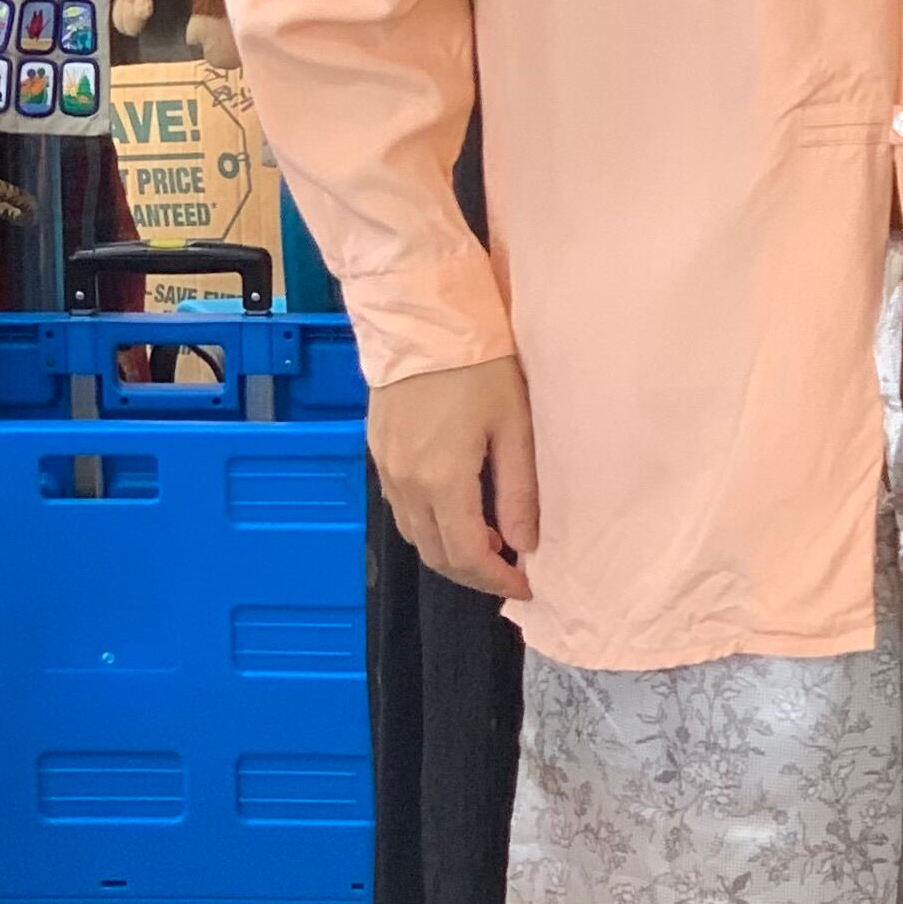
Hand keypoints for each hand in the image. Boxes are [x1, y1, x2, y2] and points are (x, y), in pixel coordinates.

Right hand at [368, 355, 538, 601]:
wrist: (421, 317)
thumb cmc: (476, 363)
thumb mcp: (514, 425)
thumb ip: (518, 491)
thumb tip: (525, 544)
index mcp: (442, 480)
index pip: (467, 556)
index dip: (497, 581)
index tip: (524, 586)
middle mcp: (406, 483)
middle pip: (436, 556)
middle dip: (474, 574)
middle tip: (509, 571)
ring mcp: (386, 469)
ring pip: (416, 536)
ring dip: (450, 551)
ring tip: (489, 542)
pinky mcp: (378, 452)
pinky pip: (401, 508)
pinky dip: (429, 524)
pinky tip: (457, 509)